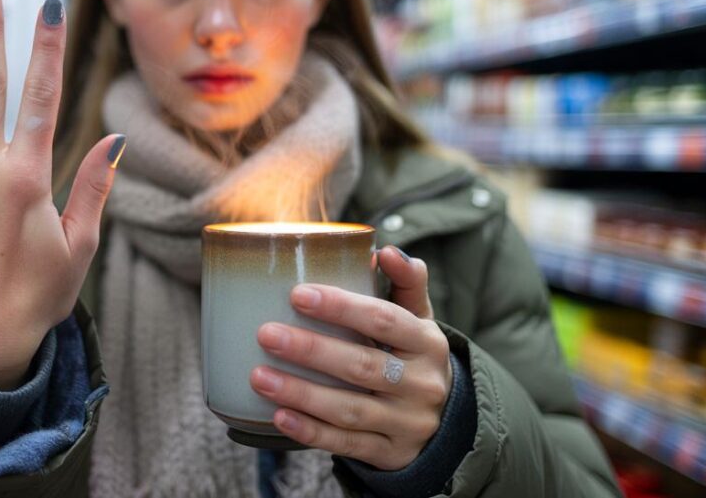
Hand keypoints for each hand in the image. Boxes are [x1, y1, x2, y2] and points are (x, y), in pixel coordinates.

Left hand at [249, 246, 451, 469]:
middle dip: (311, 350)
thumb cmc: (414, 357)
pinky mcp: (391, 454)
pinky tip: (278, 416)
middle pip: (362, 366)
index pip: (384, 320)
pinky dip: (311, 431)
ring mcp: (407, 424)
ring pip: (350, 409)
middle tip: (266, 334)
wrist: (446, 423)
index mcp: (427, 343)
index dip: (341, 307)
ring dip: (301, 394)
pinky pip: (347, 444)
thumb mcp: (419, 320)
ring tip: (259, 377)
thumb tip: (385, 250)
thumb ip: (405, 283)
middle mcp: (422, 385)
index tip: (298, 294)